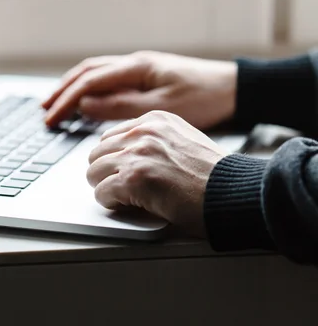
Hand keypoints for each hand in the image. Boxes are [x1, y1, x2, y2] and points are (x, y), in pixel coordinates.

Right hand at [42, 51, 236, 129]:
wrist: (232, 88)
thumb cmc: (203, 98)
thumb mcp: (161, 108)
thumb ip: (121, 106)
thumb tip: (86, 104)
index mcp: (136, 67)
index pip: (89, 82)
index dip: (66, 100)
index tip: (50, 118)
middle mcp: (135, 62)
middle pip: (87, 72)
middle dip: (63, 90)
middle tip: (44, 109)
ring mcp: (140, 67)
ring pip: (97, 73)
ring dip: (74, 86)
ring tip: (57, 102)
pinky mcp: (147, 75)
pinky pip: (110, 78)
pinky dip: (92, 88)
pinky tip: (88, 98)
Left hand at [87, 110, 226, 236]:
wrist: (231, 191)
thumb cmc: (214, 175)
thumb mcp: (183, 140)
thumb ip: (154, 140)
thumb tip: (127, 153)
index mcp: (155, 120)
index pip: (111, 135)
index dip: (114, 158)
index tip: (119, 170)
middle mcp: (143, 132)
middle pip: (97, 153)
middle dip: (105, 172)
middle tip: (119, 187)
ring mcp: (137, 154)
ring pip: (94, 172)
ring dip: (106, 187)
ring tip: (124, 197)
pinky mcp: (134, 180)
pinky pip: (101, 193)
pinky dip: (110, 203)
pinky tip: (128, 205)